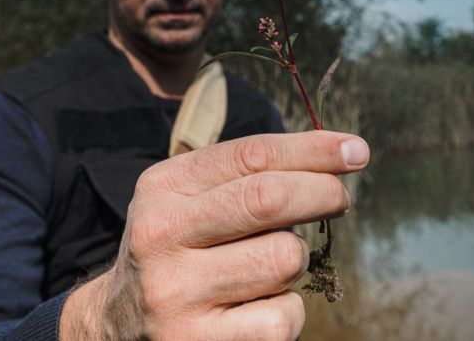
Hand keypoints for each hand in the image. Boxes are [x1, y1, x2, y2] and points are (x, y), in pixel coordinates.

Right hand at [60, 130, 369, 340]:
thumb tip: (339, 157)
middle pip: (269, 200)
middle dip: (323, 192)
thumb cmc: (179, 251)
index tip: (355, 151)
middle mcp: (161, 236)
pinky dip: (287, 310)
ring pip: (284, 259)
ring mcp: (176, 295)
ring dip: (295, 260)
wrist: (117, 326)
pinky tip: (257, 309)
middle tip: (339, 198)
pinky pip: (283, 317)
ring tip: (268, 266)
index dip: (313, 150)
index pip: (252, 155)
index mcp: (163, 188)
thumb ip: (248, 176)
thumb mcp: (190, 200)